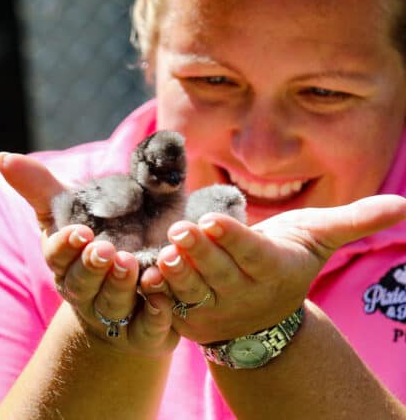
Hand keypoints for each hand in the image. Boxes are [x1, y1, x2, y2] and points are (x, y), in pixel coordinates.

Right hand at [0, 152, 179, 356]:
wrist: (128, 296)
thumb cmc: (96, 243)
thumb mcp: (70, 213)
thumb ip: (41, 187)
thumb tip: (2, 158)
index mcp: (65, 263)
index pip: (58, 257)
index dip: (67, 245)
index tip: (81, 231)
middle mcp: (85, 292)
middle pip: (82, 284)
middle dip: (93, 268)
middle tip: (107, 249)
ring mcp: (113, 315)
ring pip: (112, 305)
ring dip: (121, 287)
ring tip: (135, 265)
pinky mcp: (143, 332)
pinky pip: (146, 329)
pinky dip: (154, 316)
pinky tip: (163, 300)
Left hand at [154, 195, 405, 342]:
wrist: (262, 316)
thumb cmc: (286, 262)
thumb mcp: (318, 239)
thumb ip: (353, 221)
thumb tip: (404, 206)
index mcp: (272, 268)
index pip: (251, 252)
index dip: (232, 237)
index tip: (212, 218)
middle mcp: (243, 292)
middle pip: (218, 270)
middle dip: (199, 251)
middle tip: (180, 229)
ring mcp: (215, 309)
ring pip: (192, 289)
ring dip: (176, 274)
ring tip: (164, 254)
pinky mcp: (189, 318)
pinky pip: (170, 306)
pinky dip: (157, 294)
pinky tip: (144, 278)